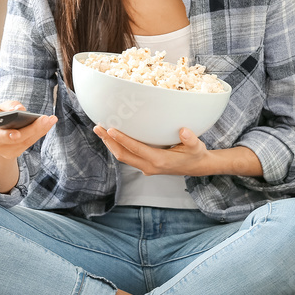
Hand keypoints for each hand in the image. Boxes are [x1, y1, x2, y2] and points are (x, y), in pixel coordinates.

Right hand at [0, 101, 55, 160]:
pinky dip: (39, 133)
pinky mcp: (13, 153)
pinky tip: (48, 124)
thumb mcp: (1, 107)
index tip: (17, 134)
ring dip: (40, 130)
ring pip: (25, 142)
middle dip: (32, 129)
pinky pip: (29, 144)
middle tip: (46, 119)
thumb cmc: (0, 116)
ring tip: (51, 120)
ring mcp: (4, 151)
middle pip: (16, 139)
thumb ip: (10, 105)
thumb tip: (20, 109)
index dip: (7, 135)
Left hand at [93, 125, 212, 176]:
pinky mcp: (146, 165)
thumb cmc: (196, 154)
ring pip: (123, 157)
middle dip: (109, 141)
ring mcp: (146, 167)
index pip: (136, 149)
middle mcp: (149, 166)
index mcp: (159, 160)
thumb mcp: (196, 146)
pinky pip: (128, 157)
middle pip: (123, 155)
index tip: (110, 129)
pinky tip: (112, 137)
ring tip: (100, 130)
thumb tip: (183, 131)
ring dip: (111, 144)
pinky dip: (118, 147)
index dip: (122, 139)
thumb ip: (190, 139)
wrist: (197, 167)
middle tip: (98, 127)